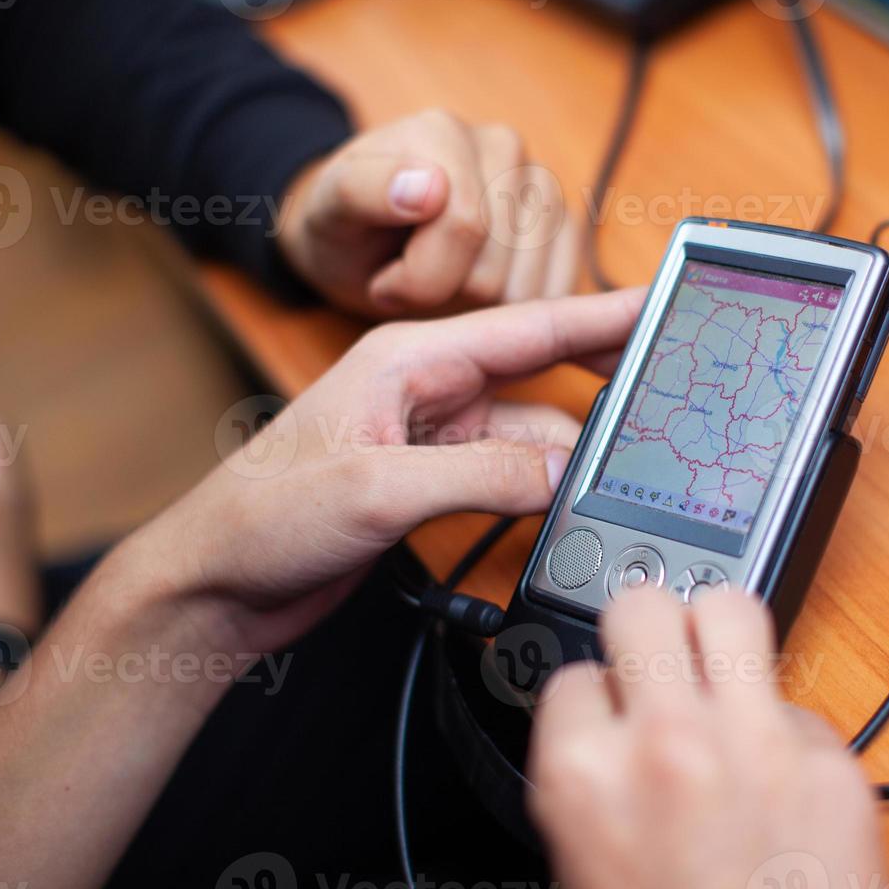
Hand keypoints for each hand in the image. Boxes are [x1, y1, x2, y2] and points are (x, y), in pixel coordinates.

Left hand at [128, 288, 641, 655]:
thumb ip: (482, 474)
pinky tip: (567, 503)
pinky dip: (538, 487)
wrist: (216, 584)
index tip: (661, 303)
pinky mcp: (427, 483)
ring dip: (568, 454)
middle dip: (604, 381)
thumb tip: (564, 470)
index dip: (602, 315)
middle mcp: (426, 388)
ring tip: (624, 472)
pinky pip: (505, 473)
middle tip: (673, 389)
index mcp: (410, 358)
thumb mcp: (381, 489)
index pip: (528, 326)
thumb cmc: (265, 516)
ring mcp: (429, 437)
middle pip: (540, 374)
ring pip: (528, 433)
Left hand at [277, 109, 581, 317]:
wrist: (365, 239)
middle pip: (496, 272)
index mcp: (444, 132)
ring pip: (527, 293)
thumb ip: (363, 192)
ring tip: (440, 279)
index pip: (464, 229)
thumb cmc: (346, 229)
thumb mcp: (329, 214)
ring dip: (477, 309)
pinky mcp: (564, 225)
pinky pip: (556, 293)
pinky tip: (478, 290)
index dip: (416, 279)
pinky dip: (514, 311)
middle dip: (445, 295)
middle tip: (410, 277)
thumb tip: (431, 187)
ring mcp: (541, 185)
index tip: (382, 276)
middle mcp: (503, 146)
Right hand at [528, 589, 888, 888]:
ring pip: (729, 606)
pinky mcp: (833, 761)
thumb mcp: (586, 877)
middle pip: (642, 607)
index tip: (612, 717)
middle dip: (647, 635)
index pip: (571, 674)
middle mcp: (666, 743)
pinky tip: (781, 778)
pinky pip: (800, 701)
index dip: (594, 700)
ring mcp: (755, 743)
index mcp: (583, 779)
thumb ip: (591, 785)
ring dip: (719, 632)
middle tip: (662, 666)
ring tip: (722, 669)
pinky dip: (786, 727)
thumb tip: (604, 731)